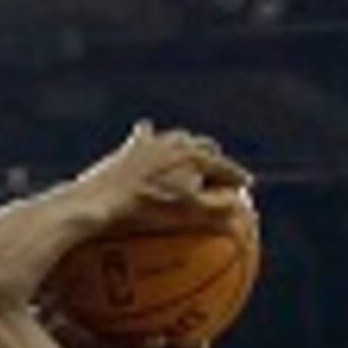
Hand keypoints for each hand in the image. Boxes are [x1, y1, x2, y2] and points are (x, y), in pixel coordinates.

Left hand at [83, 121, 253, 225]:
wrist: (101, 199)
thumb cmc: (146, 211)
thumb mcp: (187, 213)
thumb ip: (217, 207)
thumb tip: (240, 205)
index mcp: (196, 157)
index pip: (224, 167)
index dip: (237, 177)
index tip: (246, 185)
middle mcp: (178, 142)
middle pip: (205, 146)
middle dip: (215, 158)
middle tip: (219, 172)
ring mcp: (155, 141)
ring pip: (179, 138)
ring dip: (189, 146)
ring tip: (190, 155)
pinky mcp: (131, 146)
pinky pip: (145, 136)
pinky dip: (151, 138)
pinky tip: (148, 134)